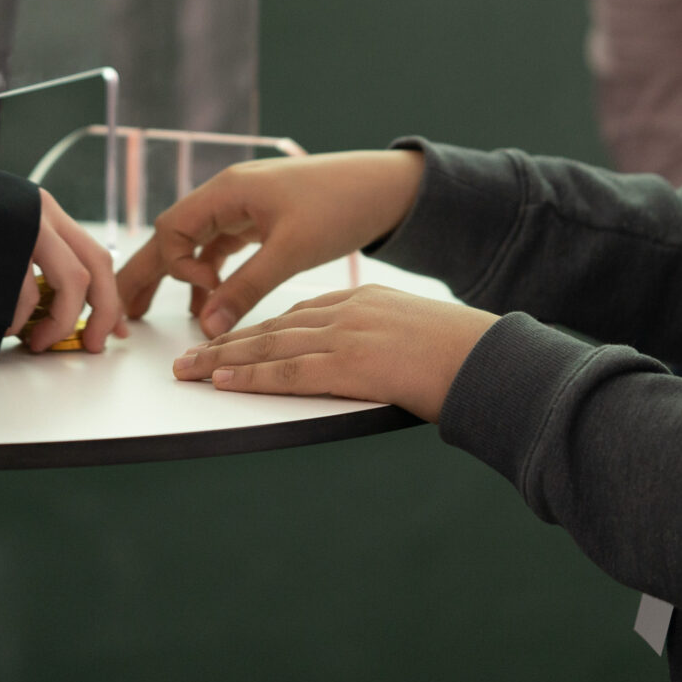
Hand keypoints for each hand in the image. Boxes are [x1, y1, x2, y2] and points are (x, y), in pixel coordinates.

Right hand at [5, 190, 126, 353]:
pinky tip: (3, 327)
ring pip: (72, 280)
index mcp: (45, 212)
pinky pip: (25, 294)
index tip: (115, 330)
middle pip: (97, 267)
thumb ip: (30, 260)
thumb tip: (52, 308)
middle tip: (91, 343)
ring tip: (35, 340)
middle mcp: (42, 215)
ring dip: (58, 322)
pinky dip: (19, 320)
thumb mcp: (0, 230)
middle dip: (103, 313)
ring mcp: (24, 226)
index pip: (96, 256)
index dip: (110, 299)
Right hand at [116, 149, 425, 337]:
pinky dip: (208, 272)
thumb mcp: (291, 251)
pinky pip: (220, 246)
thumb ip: (246, 288)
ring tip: (152, 310)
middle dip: (147, 271)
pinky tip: (207, 300)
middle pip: (173, 234)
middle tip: (122, 309)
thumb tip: (208, 325)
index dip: (175, 264)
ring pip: (194, 241)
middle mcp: (228, 194)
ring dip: (176, 274)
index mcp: (228, 190)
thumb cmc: (340, 205)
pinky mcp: (260, 218)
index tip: (205, 291)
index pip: (172, 227)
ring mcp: (243, 205)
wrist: (384, 187)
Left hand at [171, 284, 496, 421]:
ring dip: (223, 361)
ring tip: (187, 371)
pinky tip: (222, 382)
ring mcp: (348, 336)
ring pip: (270, 346)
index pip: (300, 312)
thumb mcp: (421, 334)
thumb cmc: (469, 354)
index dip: (260, 329)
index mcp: (366, 300)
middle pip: (274, 325)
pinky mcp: (351, 365)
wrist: (494, 358)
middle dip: (227, 342)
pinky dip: (251, 377)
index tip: (232, 339)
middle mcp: (349, 311)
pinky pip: (289, 371)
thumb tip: (381, 364)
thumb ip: (389, 343)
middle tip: (187, 356)